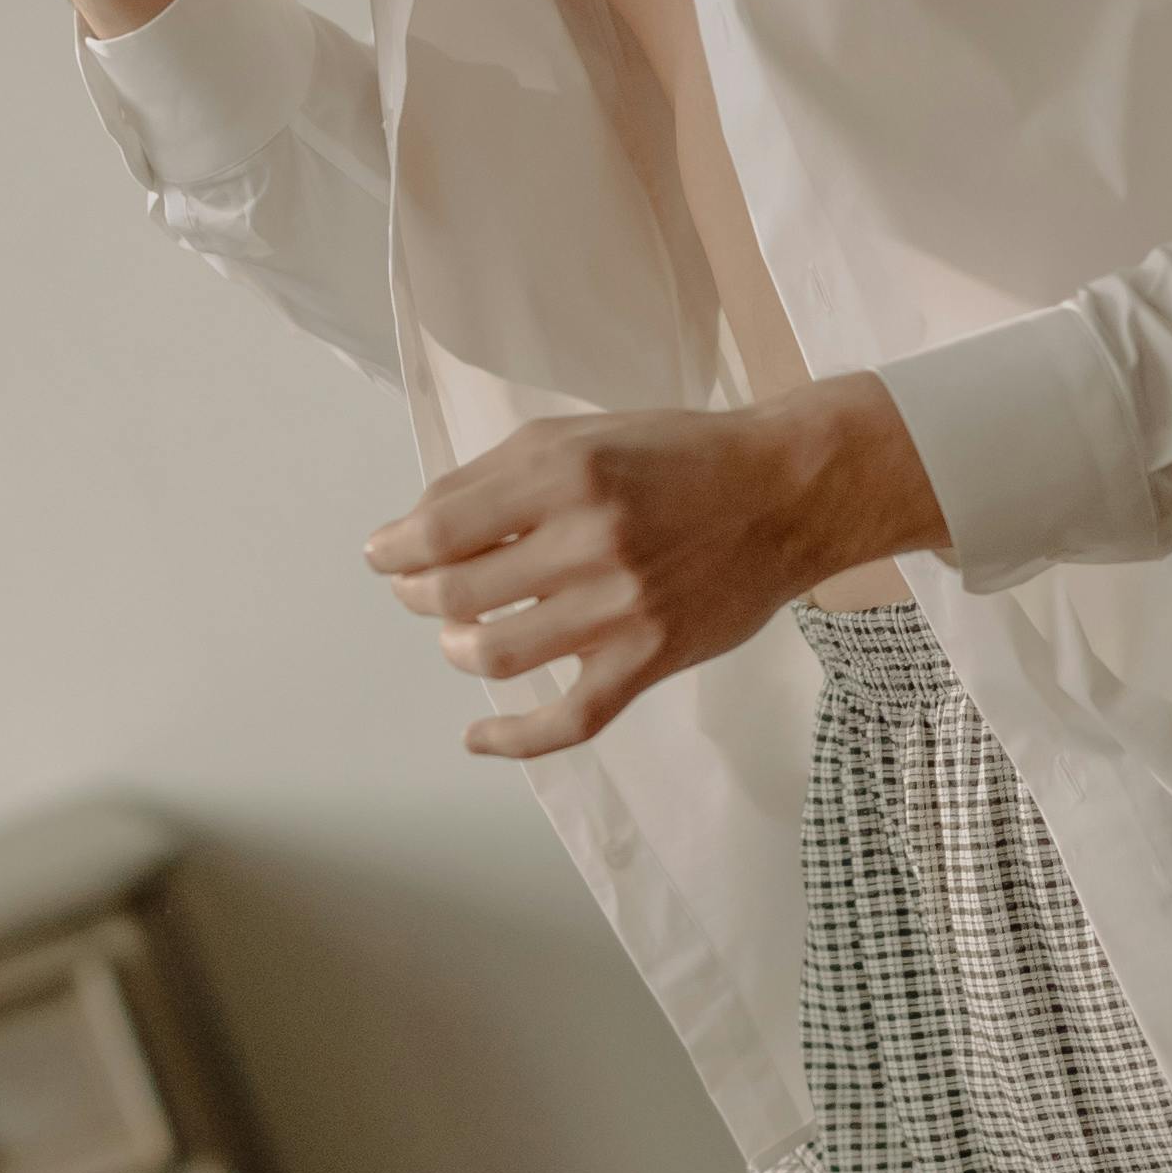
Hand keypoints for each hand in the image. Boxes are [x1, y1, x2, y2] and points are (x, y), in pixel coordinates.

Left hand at [368, 381, 946, 759]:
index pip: (439, 528)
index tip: (384, 556)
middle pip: (455, 594)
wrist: (787, 492)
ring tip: (458, 637)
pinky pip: (567, 720)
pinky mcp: (649, 660)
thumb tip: (419, 525)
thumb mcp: (583, 433)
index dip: (394, 550)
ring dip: (455, 649)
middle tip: (420, 591)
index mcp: (564, 473)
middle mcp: (590, 540)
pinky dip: (511, 739)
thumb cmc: (682, 456)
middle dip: (418, 596)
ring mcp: (621, 608)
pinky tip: (477, 738)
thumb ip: (499, 474)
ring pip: (494, 655)